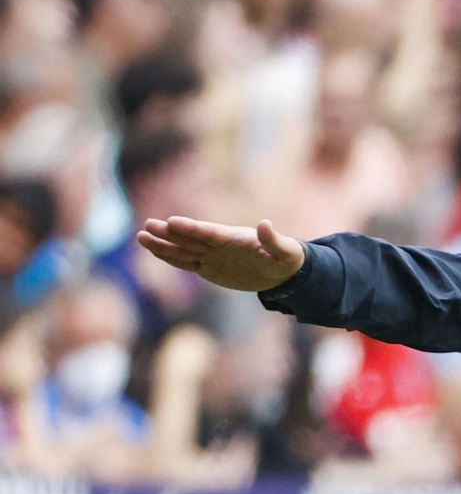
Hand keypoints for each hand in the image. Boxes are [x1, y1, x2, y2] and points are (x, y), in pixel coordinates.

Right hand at [136, 216, 305, 291]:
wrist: (281, 271)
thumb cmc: (285, 258)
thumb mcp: (285, 251)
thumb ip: (274, 240)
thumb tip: (266, 223)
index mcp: (234, 238)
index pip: (209, 233)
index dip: (192, 229)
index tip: (172, 222)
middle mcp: (218, 245)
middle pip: (190, 239)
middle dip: (169, 234)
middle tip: (148, 226)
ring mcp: (211, 256)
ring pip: (183, 250)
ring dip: (163, 245)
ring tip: (141, 237)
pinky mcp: (208, 268)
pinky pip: (186, 263)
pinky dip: (171, 258)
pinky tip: (154, 251)